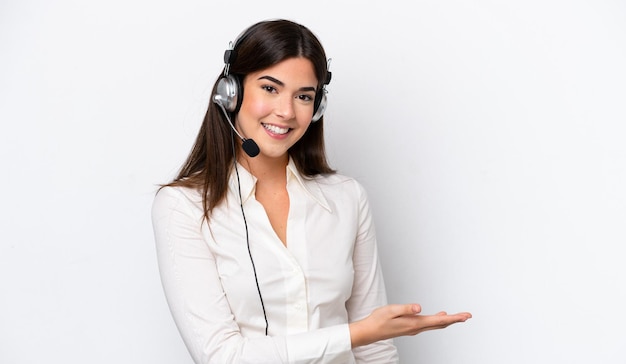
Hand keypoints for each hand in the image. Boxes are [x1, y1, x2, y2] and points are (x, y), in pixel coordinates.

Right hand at [349, 304, 471, 347]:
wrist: (369, 332)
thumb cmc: (378, 320)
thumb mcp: (391, 310)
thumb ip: (406, 308)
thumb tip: (419, 307)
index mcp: (414, 323)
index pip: (438, 320)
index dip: (453, 318)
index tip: (465, 316)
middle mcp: (416, 328)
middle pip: (440, 324)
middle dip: (455, 320)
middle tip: (467, 316)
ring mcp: (413, 329)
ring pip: (435, 325)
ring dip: (448, 320)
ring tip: (457, 316)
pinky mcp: (410, 327)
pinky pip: (428, 324)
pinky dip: (438, 320)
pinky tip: (439, 316)